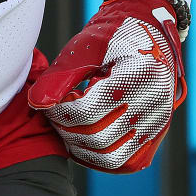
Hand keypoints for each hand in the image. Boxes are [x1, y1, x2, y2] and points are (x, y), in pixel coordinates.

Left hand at [26, 0, 184, 172]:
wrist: (147, 32)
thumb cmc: (111, 37)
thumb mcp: (83, 49)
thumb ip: (59, 77)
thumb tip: (36, 103)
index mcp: (140, 73)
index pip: (89, 111)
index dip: (59, 111)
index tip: (47, 101)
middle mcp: (156, 102)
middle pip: (99, 137)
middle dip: (66, 130)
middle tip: (54, 114)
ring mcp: (159, 122)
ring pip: (111, 157)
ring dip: (81, 147)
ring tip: (68, 126)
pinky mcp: (156, 134)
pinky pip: (125, 162)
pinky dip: (100, 157)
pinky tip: (84, 139)